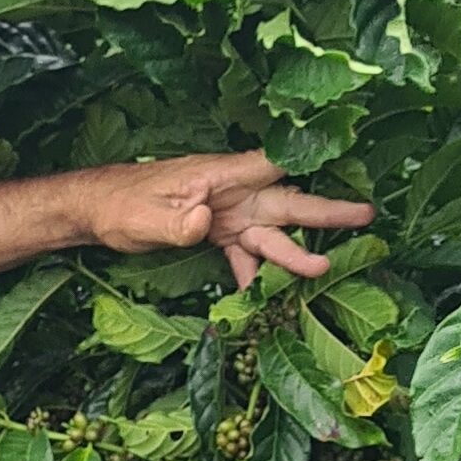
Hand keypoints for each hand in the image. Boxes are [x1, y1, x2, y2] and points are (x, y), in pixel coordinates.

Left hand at [86, 151, 373, 288]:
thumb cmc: (118, 203)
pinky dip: (257, 274)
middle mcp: (231, 192)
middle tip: (366, 216)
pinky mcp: (217, 233)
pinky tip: (267, 300)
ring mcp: (227, 214)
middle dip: (325, 211)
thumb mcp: (144, 215)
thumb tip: (205, 222)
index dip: (309, 160)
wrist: (94, 211)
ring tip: (322, 270)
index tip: (345, 161)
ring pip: (270, 233)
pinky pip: (245, 254)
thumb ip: (177, 221)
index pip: (272, 163)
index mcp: (220, 175)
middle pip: (285, 200)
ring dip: (293, 253)